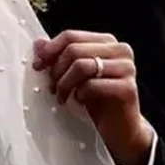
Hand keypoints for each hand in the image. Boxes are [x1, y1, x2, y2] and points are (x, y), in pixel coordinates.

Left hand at [33, 30, 154, 164]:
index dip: (49, 51)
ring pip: (81, 66)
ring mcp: (127, 68)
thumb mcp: (73, 76)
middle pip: (74, 50)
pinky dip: (79, 95)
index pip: (71, 36)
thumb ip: (59, 57)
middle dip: (56, 70)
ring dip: (64, 84)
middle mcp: (121, 50)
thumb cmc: (96, 99)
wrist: (118, 127)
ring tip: (62, 96)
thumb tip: (38, 42)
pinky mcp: (127, 88)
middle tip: (52, 87)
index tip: (37, 66)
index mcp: (107, 42)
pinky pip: (91, 85)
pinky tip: (80, 101)